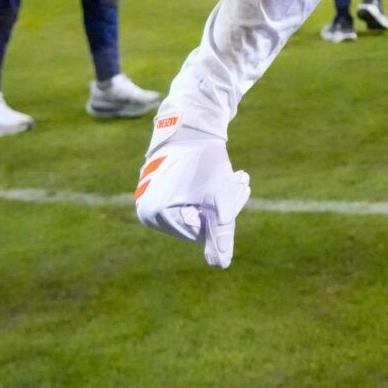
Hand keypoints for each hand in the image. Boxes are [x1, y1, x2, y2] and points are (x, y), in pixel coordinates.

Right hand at [134, 119, 250, 268]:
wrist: (192, 121)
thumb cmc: (205, 161)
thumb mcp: (219, 199)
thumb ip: (221, 234)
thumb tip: (221, 265)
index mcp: (155, 214)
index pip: (199, 233)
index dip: (223, 215)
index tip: (236, 188)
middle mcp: (146, 209)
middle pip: (196, 222)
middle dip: (224, 205)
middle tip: (241, 179)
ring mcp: (149, 197)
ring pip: (195, 210)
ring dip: (219, 198)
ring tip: (235, 176)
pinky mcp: (157, 186)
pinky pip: (186, 199)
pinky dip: (207, 190)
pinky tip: (223, 173)